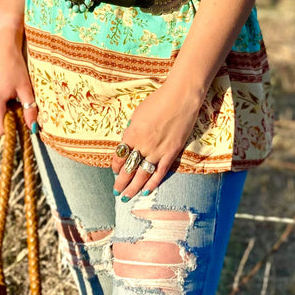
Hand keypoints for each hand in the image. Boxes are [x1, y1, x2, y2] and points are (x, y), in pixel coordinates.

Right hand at [0, 33, 37, 136]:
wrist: (3, 50)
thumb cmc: (16, 68)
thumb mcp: (26, 89)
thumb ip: (30, 110)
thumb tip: (34, 128)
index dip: (11, 128)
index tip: (20, 119)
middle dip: (5, 122)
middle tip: (16, 108)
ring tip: (10, 104)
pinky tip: (3, 101)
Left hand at [110, 77, 204, 200]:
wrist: (180, 97)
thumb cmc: (158, 101)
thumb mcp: (138, 113)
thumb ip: (132, 129)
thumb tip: (128, 141)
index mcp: (132, 133)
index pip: (119, 155)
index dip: (115, 165)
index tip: (114, 171)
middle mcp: (143, 145)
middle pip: (128, 169)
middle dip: (121, 182)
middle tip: (117, 191)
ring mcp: (158, 150)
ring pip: (143, 174)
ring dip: (134, 187)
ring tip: (127, 196)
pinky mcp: (172, 152)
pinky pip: (160, 172)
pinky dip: (153, 182)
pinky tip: (146, 190)